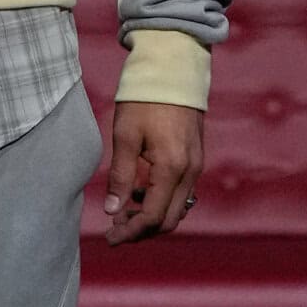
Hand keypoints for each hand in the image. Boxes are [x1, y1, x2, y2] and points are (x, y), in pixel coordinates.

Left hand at [102, 100, 203, 244]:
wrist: (173, 69)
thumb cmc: (144, 99)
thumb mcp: (125, 136)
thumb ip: (121, 176)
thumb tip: (112, 210)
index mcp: (172, 168)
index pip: (154, 217)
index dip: (131, 232)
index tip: (110, 237)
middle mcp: (190, 171)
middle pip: (170, 220)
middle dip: (142, 230)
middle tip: (115, 228)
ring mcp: (196, 165)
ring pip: (178, 208)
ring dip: (153, 217)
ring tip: (124, 211)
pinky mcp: (196, 158)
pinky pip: (182, 192)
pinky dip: (163, 201)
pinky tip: (141, 192)